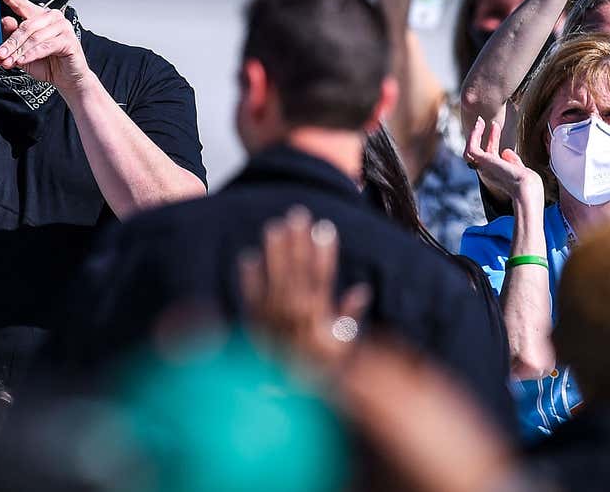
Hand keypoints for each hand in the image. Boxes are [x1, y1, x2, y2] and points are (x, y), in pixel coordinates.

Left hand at [0, 0, 90, 90]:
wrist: (67, 78)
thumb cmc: (47, 63)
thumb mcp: (22, 52)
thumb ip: (10, 42)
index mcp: (40, 16)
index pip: (23, 4)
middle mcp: (52, 17)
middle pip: (26, 26)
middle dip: (11, 42)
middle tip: (0, 53)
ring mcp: (63, 27)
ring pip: (34, 37)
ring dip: (19, 51)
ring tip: (8, 61)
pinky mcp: (69, 40)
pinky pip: (45, 47)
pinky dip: (31, 54)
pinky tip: (22, 60)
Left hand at [239, 206, 370, 374]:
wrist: (289, 396)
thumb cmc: (321, 369)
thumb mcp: (343, 346)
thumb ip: (349, 317)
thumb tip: (362, 289)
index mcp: (318, 316)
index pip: (322, 276)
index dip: (323, 251)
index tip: (324, 227)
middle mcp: (294, 313)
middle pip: (296, 269)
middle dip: (298, 240)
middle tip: (298, 214)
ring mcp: (273, 317)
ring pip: (274, 276)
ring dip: (274, 250)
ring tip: (274, 226)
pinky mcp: (255, 323)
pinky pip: (250, 296)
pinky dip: (248, 277)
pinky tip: (248, 257)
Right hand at [463, 117, 542, 207]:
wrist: (526, 190)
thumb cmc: (529, 184)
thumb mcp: (520, 169)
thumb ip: (513, 161)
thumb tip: (506, 151)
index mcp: (499, 174)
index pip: (492, 154)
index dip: (493, 139)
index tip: (496, 126)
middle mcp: (489, 171)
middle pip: (482, 151)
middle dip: (483, 135)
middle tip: (486, 121)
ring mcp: (484, 167)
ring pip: (471, 151)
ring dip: (474, 135)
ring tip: (480, 121)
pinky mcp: (481, 162)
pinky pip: (472, 147)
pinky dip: (474, 135)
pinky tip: (479, 126)